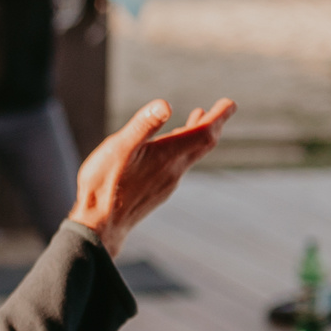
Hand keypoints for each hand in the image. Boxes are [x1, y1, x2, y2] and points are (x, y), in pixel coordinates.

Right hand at [68, 97, 233, 257]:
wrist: (99, 227)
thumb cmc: (105, 185)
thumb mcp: (119, 147)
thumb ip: (143, 125)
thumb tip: (165, 104)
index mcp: (169, 155)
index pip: (204, 132)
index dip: (220, 116)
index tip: (230, 103)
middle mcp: (174, 170)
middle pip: (203, 145)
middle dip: (213, 124)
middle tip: (222, 109)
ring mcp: (166, 183)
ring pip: (190, 156)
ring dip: (197, 137)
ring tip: (196, 121)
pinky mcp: (156, 192)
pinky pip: (177, 167)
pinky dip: (181, 152)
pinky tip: (167, 152)